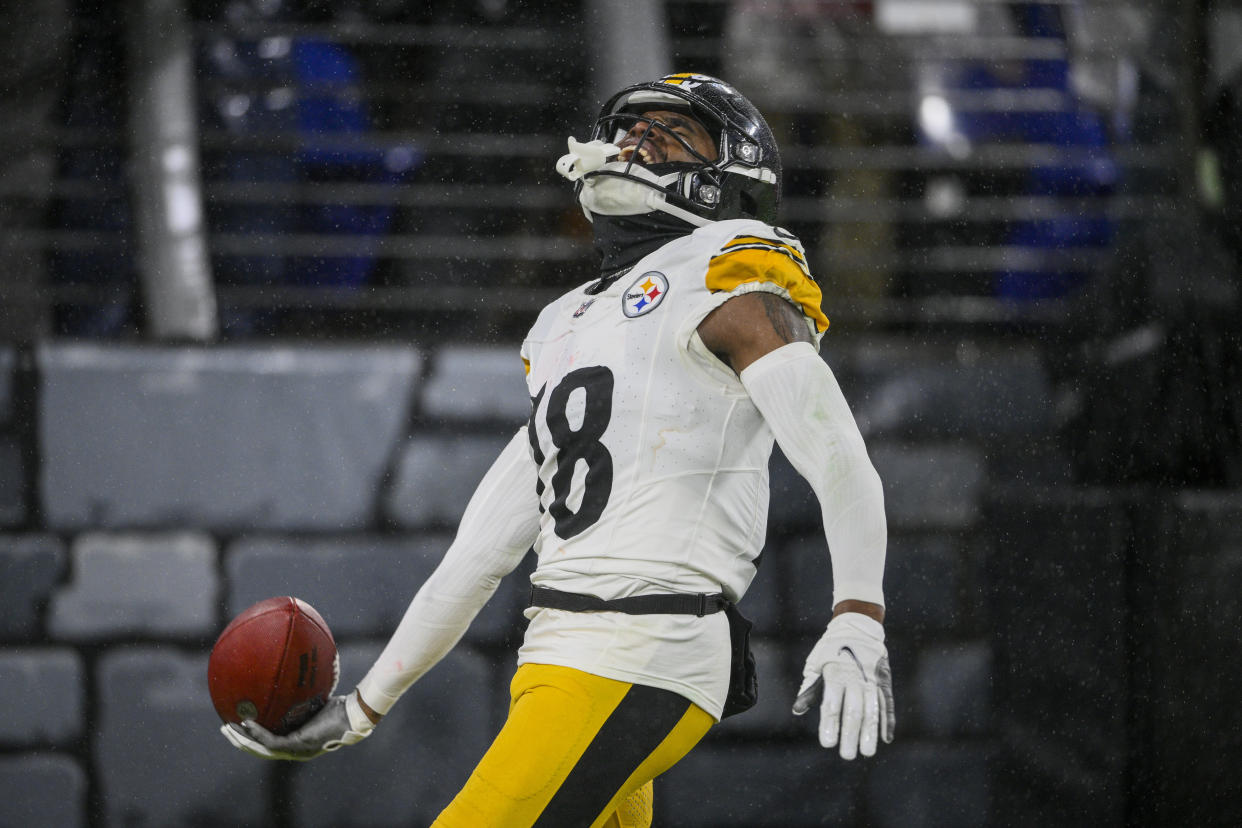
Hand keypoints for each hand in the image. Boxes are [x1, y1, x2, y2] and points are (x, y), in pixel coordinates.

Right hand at [221, 691, 375, 760]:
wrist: (354, 713)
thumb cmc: (341, 705)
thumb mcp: (315, 699)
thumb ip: (302, 694)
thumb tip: (293, 672)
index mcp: (299, 742)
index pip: (271, 744)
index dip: (254, 738)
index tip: (240, 726)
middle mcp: (296, 750)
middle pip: (261, 750)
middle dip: (242, 741)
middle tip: (225, 729)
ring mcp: (297, 751)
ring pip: (262, 750)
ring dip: (243, 740)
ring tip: (228, 728)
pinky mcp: (299, 746)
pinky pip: (272, 742)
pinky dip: (257, 733)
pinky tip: (246, 723)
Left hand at [792, 613, 894, 758]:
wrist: (858, 625)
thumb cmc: (831, 649)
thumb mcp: (816, 664)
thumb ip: (810, 688)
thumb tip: (797, 710)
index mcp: (834, 674)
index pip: (832, 705)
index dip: (829, 725)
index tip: (827, 744)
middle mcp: (855, 678)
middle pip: (853, 711)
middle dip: (850, 735)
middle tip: (846, 755)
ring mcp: (872, 679)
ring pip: (872, 710)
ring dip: (870, 732)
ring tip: (867, 753)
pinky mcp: (884, 680)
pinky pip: (887, 703)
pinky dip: (888, 721)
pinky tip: (886, 738)